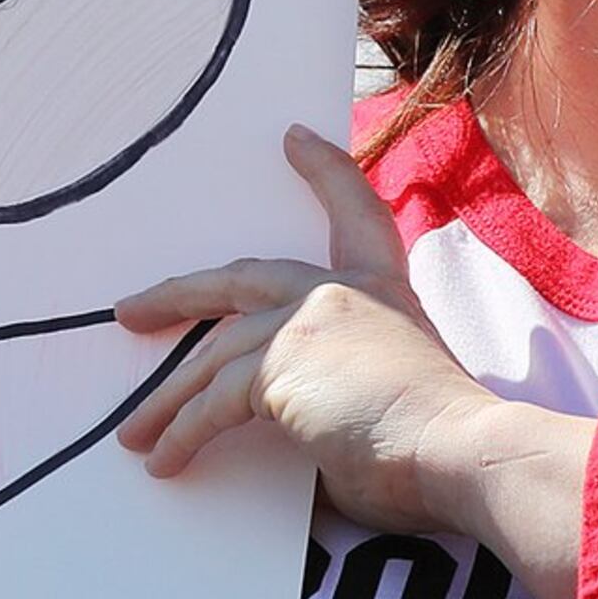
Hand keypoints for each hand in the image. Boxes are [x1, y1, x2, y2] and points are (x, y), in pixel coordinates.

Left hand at [113, 122, 495, 535]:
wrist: (464, 454)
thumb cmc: (438, 448)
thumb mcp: (382, 393)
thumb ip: (332, 385)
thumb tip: (287, 423)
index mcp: (384, 289)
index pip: (354, 212)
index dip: (325, 172)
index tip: (295, 138)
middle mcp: (344, 290)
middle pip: (240, 277)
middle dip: (178, 296)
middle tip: (133, 311)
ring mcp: (308, 318)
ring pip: (212, 356)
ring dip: (168, 401)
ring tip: (135, 433)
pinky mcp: (279, 362)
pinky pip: (211, 402)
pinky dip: (182, 435)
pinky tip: (164, 460)